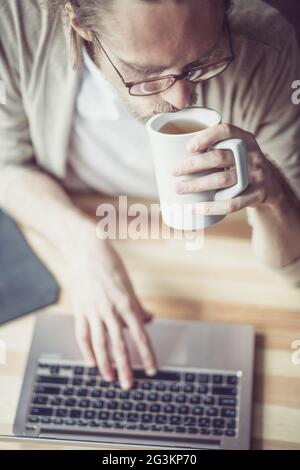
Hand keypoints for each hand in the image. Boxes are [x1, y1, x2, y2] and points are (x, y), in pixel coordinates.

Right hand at [65, 234, 156, 389]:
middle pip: (119, 345)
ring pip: (100, 344)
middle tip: (129, 384)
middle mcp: (109, 309)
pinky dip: (87, 350)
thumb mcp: (128, 283)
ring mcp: (92, 310)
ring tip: (110, 378)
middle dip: (125, 367)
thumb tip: (148, 319)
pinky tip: (91, 361)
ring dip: (106, 363)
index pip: (139, 335)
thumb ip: (137, 304)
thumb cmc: (109, 263)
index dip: (147, 354)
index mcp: (125, 302)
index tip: (152, 368)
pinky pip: (82, 334)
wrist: (84, 249)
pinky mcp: (79, 309)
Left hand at [172, 123, 281, 214]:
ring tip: (178, 189)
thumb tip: (171, 150)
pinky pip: (232, 203)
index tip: (187, 147)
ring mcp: (255, 176)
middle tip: (173, 171)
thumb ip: (215, 147)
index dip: (206, 137)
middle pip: (219, 158)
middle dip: (193, 165)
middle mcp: (252, 156)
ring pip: (222, 180)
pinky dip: (212, 207)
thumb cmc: (241, 165)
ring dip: (197, 185)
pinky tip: (195, 208)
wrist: (271, 185)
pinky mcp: (256, 195)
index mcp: (245, 139)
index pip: (226, 131)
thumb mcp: (236, 150)